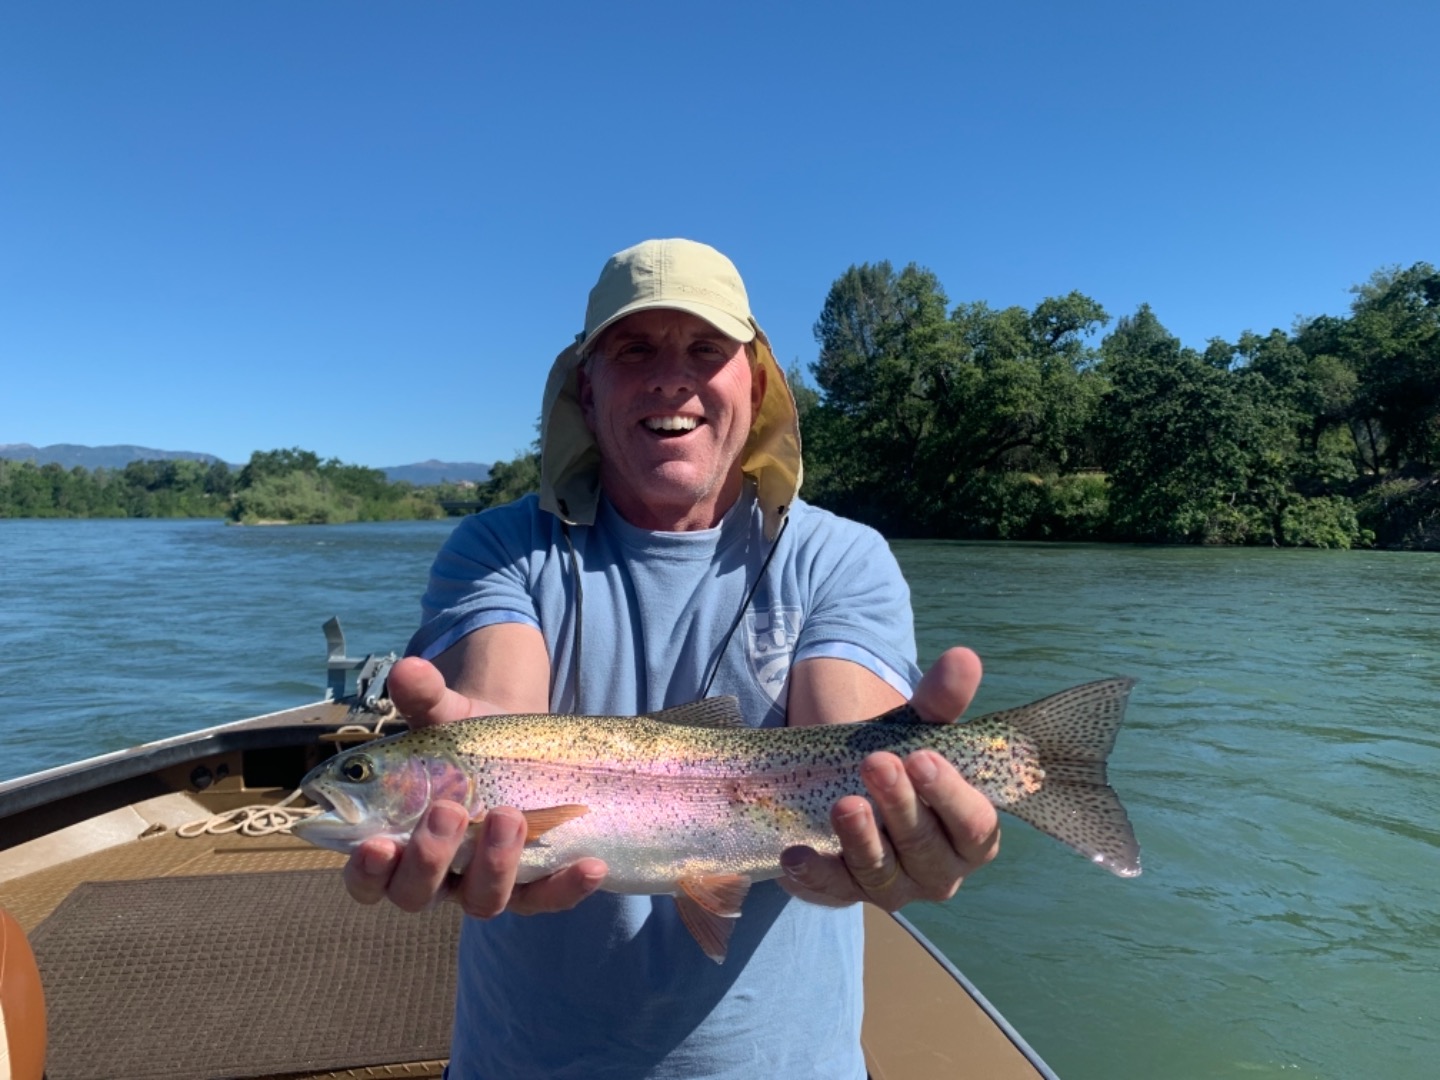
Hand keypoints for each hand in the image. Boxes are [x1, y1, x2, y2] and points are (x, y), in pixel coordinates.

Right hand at [341, 655, 607, 916]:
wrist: (516, 748)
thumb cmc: (463, 740)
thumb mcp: (445, 714)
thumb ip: (424, 697)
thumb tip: (409, 667)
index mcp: (394, 843)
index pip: (366, 879)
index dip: (366, 871)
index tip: (375, 844)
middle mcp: (434, 875)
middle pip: (417, 894)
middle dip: (430, 858)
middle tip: (448, 811)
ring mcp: (483, 884)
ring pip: (482, 901)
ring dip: (494, 864)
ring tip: (509, 816)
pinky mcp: (532, 885)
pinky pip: (547, 898)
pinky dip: (567, 888)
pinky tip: (590, 866)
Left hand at [779, 647, 999, 910]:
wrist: (847, 775)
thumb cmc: (900, 756)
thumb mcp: (918, 727)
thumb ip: (941, 700)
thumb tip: (964, 658)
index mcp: (971, 833)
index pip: (974, 825)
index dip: (951, 795)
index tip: (922, 757)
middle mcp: (938, 870)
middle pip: (926, 850)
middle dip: (901, 807)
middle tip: (875, 764)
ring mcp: (891, 886)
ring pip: (881, 875)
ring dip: (861, 840)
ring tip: (843, 804)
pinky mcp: (844, 891)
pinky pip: (831, 893)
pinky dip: (814, 876)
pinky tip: (794, 854)